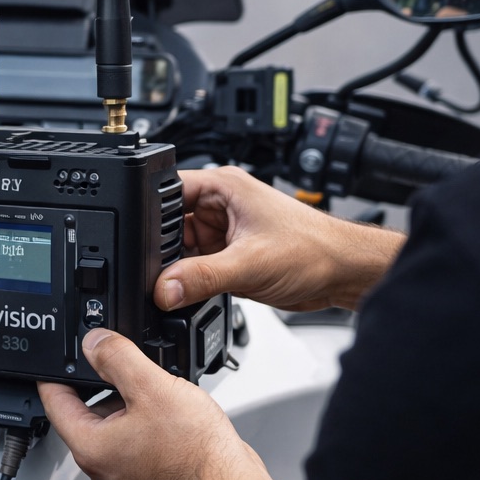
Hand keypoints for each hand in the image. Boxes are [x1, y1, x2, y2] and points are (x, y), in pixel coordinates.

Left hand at [38, 329, 270, 479]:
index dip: (54, 373)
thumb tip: (94, 343)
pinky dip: (146, 425)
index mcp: (90, 447)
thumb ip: (116, 357)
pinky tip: (170, 415)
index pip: (54, 402)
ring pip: (114, 428)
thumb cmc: (195, 453)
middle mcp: (101, 469)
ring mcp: (126, 478)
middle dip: (101, 387)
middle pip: (85, 414)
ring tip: (156, 392)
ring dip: (128, 406)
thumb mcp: (151, 386)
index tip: (56, 358)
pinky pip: (136, 443)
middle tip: (121, 365)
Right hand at [155, 166, 403, 312]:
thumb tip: (162, 289)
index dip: (147, 216)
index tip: (135, 244)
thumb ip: (201, 277)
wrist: (345, 274)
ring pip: (179, 250)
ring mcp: (222, 232)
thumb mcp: (250, 263)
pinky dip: (190, 282)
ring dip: (178, 269)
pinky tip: (192, 291)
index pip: (165, 191)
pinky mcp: (227, 257)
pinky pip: (194, 268)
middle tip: (157, 274)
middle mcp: (219, 206)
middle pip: (167, 225)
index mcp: (223, 187)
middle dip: (161, 250)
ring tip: (181, 284)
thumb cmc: (316, 249)